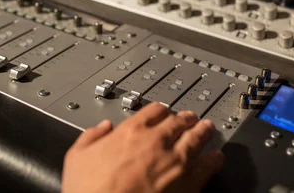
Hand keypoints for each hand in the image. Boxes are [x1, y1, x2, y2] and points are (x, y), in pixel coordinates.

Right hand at [62, 102, 222, 192]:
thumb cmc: (90, 190)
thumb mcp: (77, 156)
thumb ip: (90, 137)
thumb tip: (101, 128)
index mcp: (130, 132)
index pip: (153, 110)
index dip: (161, 109)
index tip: (163, 111)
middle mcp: (156, 142)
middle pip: (178, 121)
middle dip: (186, 117)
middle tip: (191, 117)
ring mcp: (175, 162)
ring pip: (196, 139)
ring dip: (204, 131)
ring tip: (208, 129)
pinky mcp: (188, 184)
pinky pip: (208, 166)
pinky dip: (214, 159)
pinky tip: (217, 158)